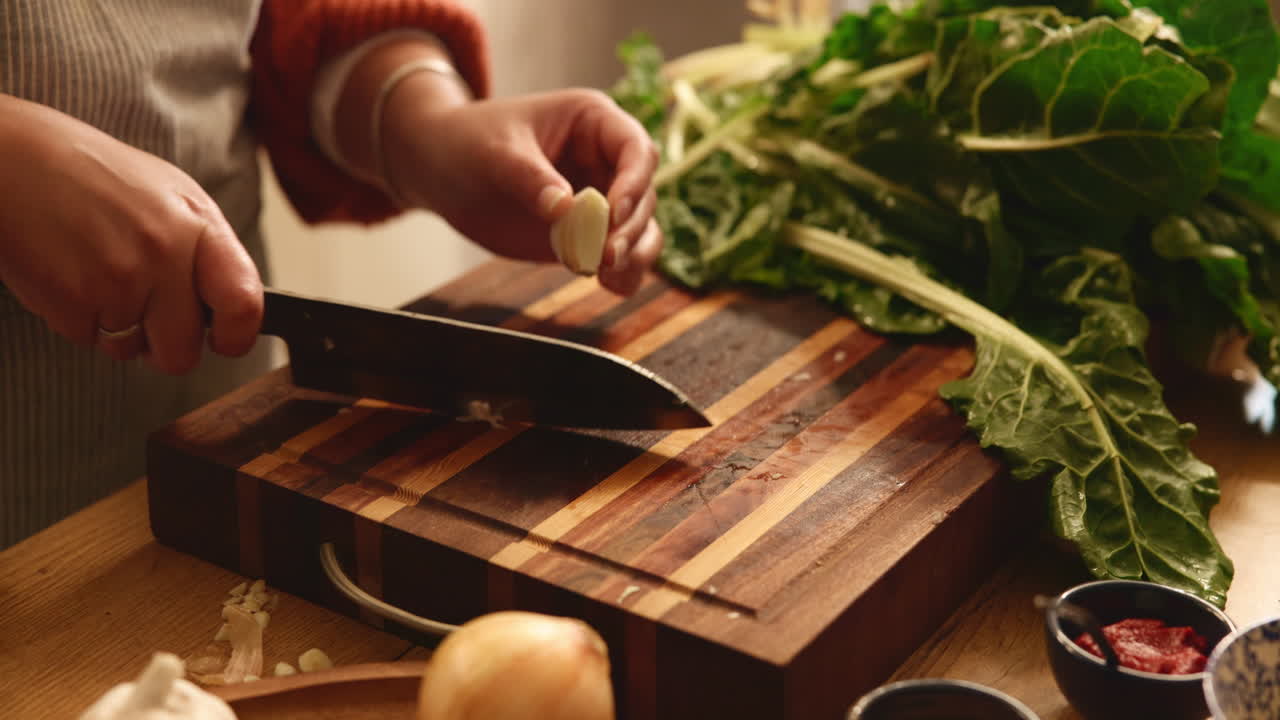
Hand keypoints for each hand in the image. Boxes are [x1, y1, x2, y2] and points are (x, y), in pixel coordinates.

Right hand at [0, 95, 262, 373]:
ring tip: (101, 277)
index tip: (225, 341)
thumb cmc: (95, 175)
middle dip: (166, 345)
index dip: (237, 336)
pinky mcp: (70, 303)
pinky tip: (72, 277)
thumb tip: (232, 308)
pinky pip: (90, 341)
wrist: (12, 160)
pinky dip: (81, 320)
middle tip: (148, 314)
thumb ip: (209, 252)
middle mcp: (162, 255)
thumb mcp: (172, 195)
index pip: (242, 303)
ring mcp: (116, 282)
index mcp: (196, 226)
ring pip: (132, 350)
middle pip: (183, 351)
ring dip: (119, 330)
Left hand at [382, 87, 661, 295]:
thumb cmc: (466, 143)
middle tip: (604, 255)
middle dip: (629, 228)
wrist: (439, 169)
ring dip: (634, 255)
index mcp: (593, 122)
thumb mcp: (494, 154)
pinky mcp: (587, 233)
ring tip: (608, 278)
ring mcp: (599, 198)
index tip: (612, 216)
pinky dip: (623, 273)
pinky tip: (611, 288)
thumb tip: (567, 209)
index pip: (635, 149)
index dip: (633, 183)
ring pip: (641, 228)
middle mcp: (606, 160)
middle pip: (643, 194)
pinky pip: (620, 254)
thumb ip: (531, 180)